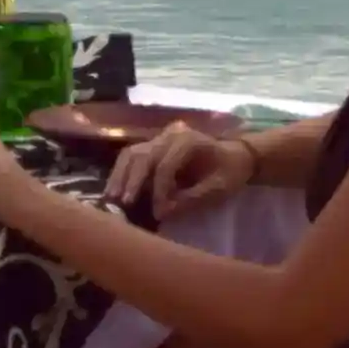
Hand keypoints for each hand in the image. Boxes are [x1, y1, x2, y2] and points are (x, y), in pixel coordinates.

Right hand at [112, 117, 256, 226]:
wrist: (237, 156)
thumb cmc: (231, 172)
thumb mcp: (218, 188)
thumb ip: (192, 199)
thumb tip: (162, 212)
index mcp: (188, 140)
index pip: (164, 165)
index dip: (158, 190)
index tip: (157, 211)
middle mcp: (170, 135)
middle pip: (142, 155)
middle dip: (131, 180)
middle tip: (122, 202)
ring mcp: (161, 139)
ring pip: (132, 153)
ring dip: (120, 176)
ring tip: (111, 197)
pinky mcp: (155, 147)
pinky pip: (133, 156)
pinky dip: (122, 173)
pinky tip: (115, 190)